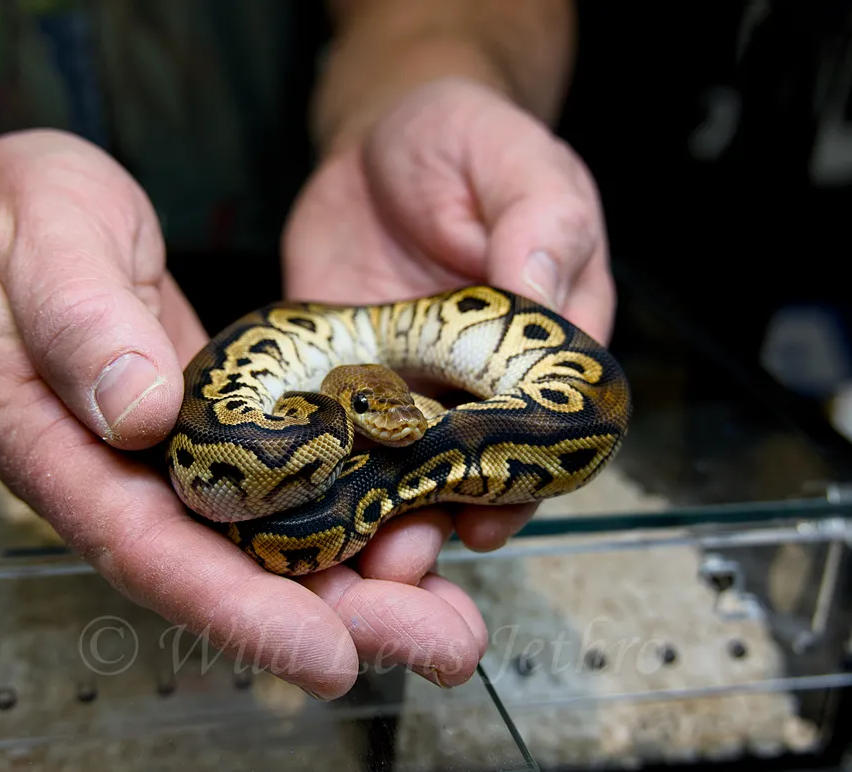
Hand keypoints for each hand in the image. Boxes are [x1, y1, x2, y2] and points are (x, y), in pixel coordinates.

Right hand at [0, 129, 482, 697]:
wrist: (15, 206)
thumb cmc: (15, 215)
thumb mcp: (41, 239)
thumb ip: (80, 320)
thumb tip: (141, 413)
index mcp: (47, 444)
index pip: (143, 547)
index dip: (235, 609)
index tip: (327, 652)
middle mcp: (110, 476)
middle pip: (220, 572)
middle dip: (331, 619)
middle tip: (438, 644)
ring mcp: (162, 464)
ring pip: (259, 548)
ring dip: (356, 591)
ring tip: (451, 622)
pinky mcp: (207, 437)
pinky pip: (276, 498)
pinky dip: (343, 525)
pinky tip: (411, 542)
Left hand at [283, 77, 613, 559]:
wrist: (380, 138)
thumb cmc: (466, 143)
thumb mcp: (515, 164)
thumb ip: (537, 223)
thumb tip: (540, 289)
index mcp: (544, 341)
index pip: (548, 422)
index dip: (522, 473)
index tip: (491, 509)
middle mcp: (480, 379)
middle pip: (474, 465)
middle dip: (443, 512)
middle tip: (405, 552)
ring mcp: (411, 385)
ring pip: (405, 466)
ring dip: (383, 511)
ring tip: (353, 549)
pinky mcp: (348, 379)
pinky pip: (340, 435)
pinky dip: (325, 471)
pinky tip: (303, 500)